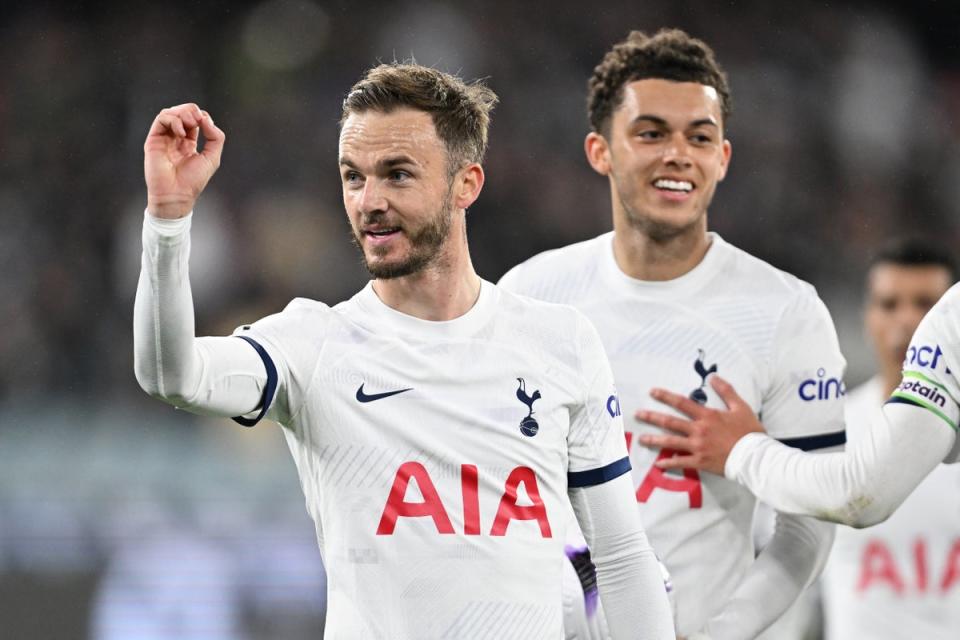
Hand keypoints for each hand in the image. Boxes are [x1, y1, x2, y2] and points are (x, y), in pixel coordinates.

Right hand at [144, 103, 224, 218]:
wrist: (177, 194)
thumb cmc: (193, 180)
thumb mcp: (212, 157)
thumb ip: (215, 137)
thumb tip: (206, 119)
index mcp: (187, 142)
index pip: (194, 119)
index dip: (202, 116)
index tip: (207, 125)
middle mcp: (174, 138)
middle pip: (182, 112)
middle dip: (192, 111)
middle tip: (197, 121)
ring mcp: (163, 138)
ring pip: (170, 112)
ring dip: (183, 113)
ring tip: (190, 124)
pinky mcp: (154, 140)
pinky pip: (161, 119)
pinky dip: (173, 120)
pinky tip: (181, 133)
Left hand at [634, 376, 763, 474]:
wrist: (755, 456)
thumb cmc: (750, 432)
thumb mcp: (740, 407)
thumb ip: (726, 391)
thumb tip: (713, 377)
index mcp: (707, 416)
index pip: (682, 403)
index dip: (665, 396)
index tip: (653, 392)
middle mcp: (699, 430)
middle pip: (670, 422)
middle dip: (652, 417)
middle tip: (638, 414)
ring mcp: (697, 447)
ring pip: (671, 442)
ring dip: (654, 440)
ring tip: (641, 439)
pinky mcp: (700, 462)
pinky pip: (681, 463)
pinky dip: (669, 463)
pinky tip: (658, 463)